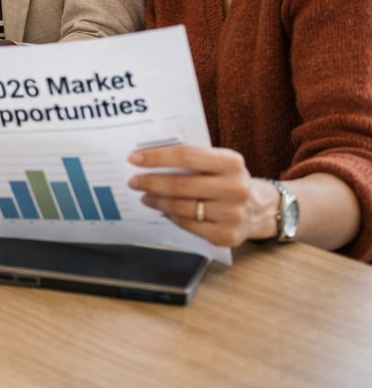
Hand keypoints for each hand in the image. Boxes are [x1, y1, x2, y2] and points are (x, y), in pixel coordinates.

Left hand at [127, 144, 275, 246]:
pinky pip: (189, 225)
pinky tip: (164, 211)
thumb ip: (191, 158)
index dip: (157, 157)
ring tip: (144, 196)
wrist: (259, 208)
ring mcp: (233, 215)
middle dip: (150, 182)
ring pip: (181, 207)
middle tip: (133, 181)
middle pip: (180, 185)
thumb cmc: (226, 179)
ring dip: (157, 201)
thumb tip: (146, 157)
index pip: (186, 156)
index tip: (133, 158)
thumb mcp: (218, 162)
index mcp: (231, 162)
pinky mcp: (227, 236)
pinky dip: (172, 217)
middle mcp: (236, 188)